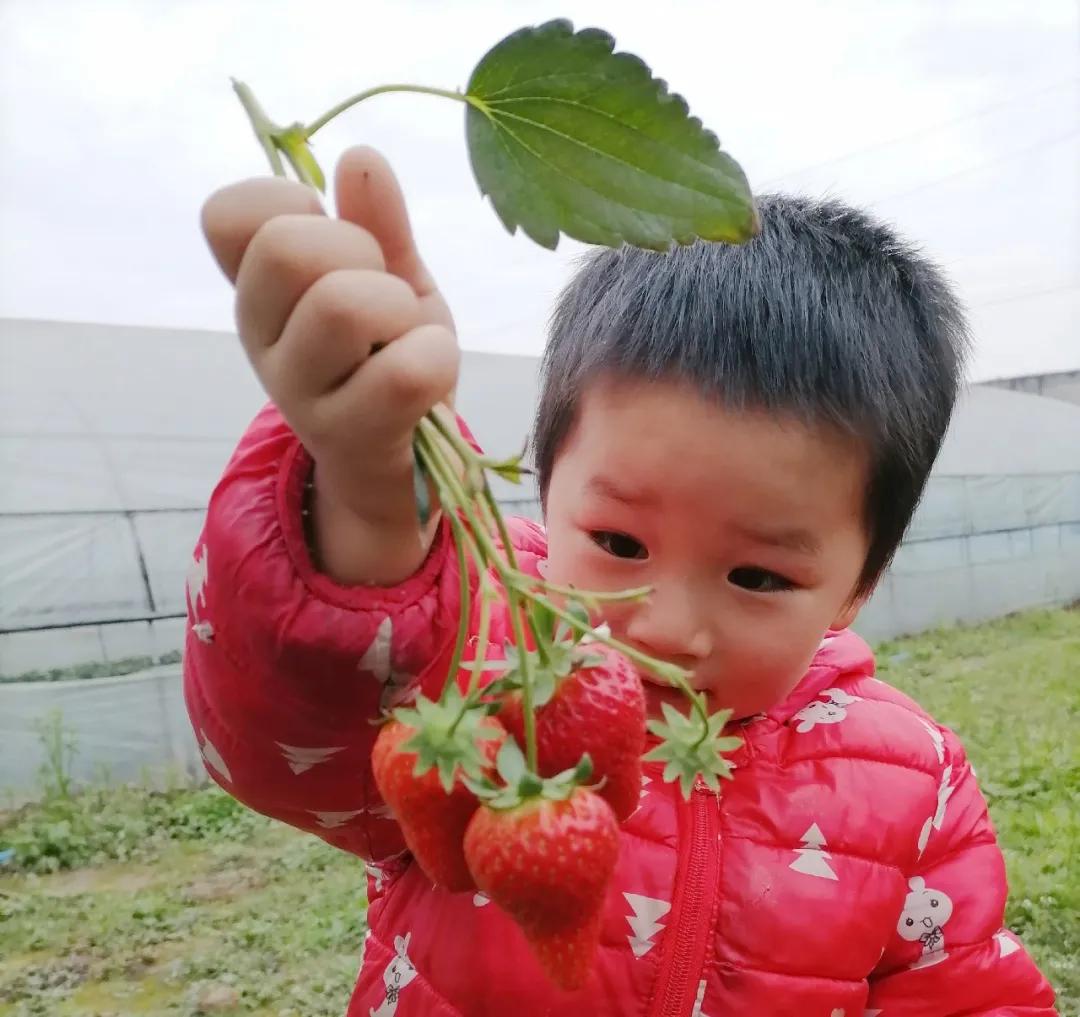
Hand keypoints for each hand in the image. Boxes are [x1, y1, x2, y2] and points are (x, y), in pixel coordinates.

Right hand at [201, 147, 458, 582]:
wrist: (409, 466)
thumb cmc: (392, 359)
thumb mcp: (390, 279)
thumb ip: (378, 224)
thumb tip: (359, 158)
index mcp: (261, 290)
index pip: (227, 216)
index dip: (289, 204)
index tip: (333, 236)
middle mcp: (262, 339)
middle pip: (287, 248)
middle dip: (358, 253)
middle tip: (381, 292)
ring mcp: (299, 393)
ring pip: (344, 306)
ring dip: (399, 311)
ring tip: (406, 336)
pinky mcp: (350, 437)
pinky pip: (404, 370)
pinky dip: (436, 356)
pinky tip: (430, 372)